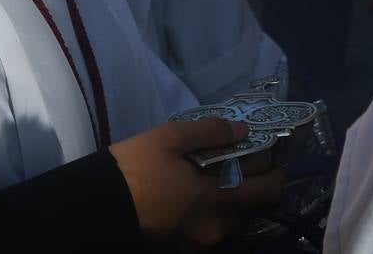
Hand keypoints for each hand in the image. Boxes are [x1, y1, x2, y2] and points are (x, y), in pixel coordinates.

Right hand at [111, 119, 283, 247]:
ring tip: (216, 179)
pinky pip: (208, 232)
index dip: (276, 173)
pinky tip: (194, 197)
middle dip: (252, 190)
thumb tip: (242, 130)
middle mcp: (215, 230)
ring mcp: (197, 245)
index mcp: (219, 202)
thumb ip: (211, 132)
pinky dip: (210, 215)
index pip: (268, 193)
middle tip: (242, 165)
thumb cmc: (135, 169)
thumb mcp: (170, 137)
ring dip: (230, 204)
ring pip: (229, 224)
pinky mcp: (180, 250)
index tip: (273, 157)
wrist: (95, 208)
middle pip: (250, 212)